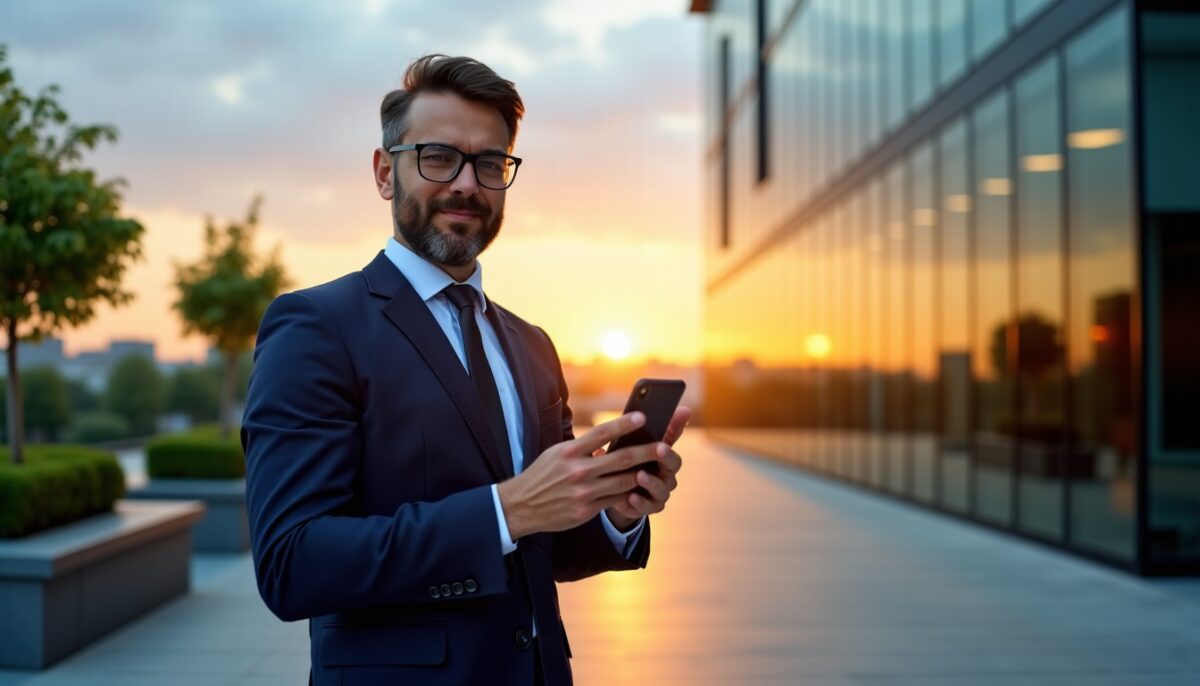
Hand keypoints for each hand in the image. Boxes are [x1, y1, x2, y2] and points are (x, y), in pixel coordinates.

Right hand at [496, 411, 665, 539]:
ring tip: (658, 467)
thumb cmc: (542, 475)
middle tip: (665, 445)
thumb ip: (582, 448)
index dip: (624, 424)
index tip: (643, 416)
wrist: (522, 506)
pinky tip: (640, 489)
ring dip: (643, 474)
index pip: (602, 433)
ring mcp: (584, 492)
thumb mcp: (557, 454)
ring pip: (623, 481)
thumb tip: (606, 443)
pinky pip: (615, 500)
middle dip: (646, 451)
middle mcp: (578, 471)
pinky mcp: (587, 510)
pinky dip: (629, 494)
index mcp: (569, 452)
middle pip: (621, 458)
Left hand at [605, 406, 690, 530]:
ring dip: (651, 482)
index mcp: (666, 460)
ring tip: (640, 475)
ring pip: (661, 490)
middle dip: (665, 461)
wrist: (619, 488)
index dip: (669, 449)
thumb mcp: (641, 442)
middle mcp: (667, 477)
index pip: (674, 453)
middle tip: (658, 452)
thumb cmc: (633, 460)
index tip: (661, 444)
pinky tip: (630, 496)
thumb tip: (684, 409)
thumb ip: (659, 428)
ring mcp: (659, 494)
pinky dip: (640, 502)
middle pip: (672, 470)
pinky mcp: (648, 508)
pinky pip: (647, 507)